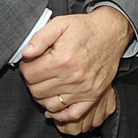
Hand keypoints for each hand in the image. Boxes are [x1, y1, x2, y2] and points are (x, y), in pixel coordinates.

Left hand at [22, 8, 131, 130]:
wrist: (111, 33)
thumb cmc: (85, 28)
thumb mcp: (60, 23)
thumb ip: (40, 37)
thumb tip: (26, 53)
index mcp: (62, 59)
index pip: (30, 75)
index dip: (25, 68)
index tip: (29, 64)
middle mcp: (73, 77)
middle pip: (37, 91)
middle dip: (32, 82)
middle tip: (37, 73)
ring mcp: (83, 89)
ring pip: (50, 105)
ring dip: (43, 97)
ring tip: (45, 85)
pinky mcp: (92, 96)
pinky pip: (72, 114)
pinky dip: (60, 115)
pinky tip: (54, 106)